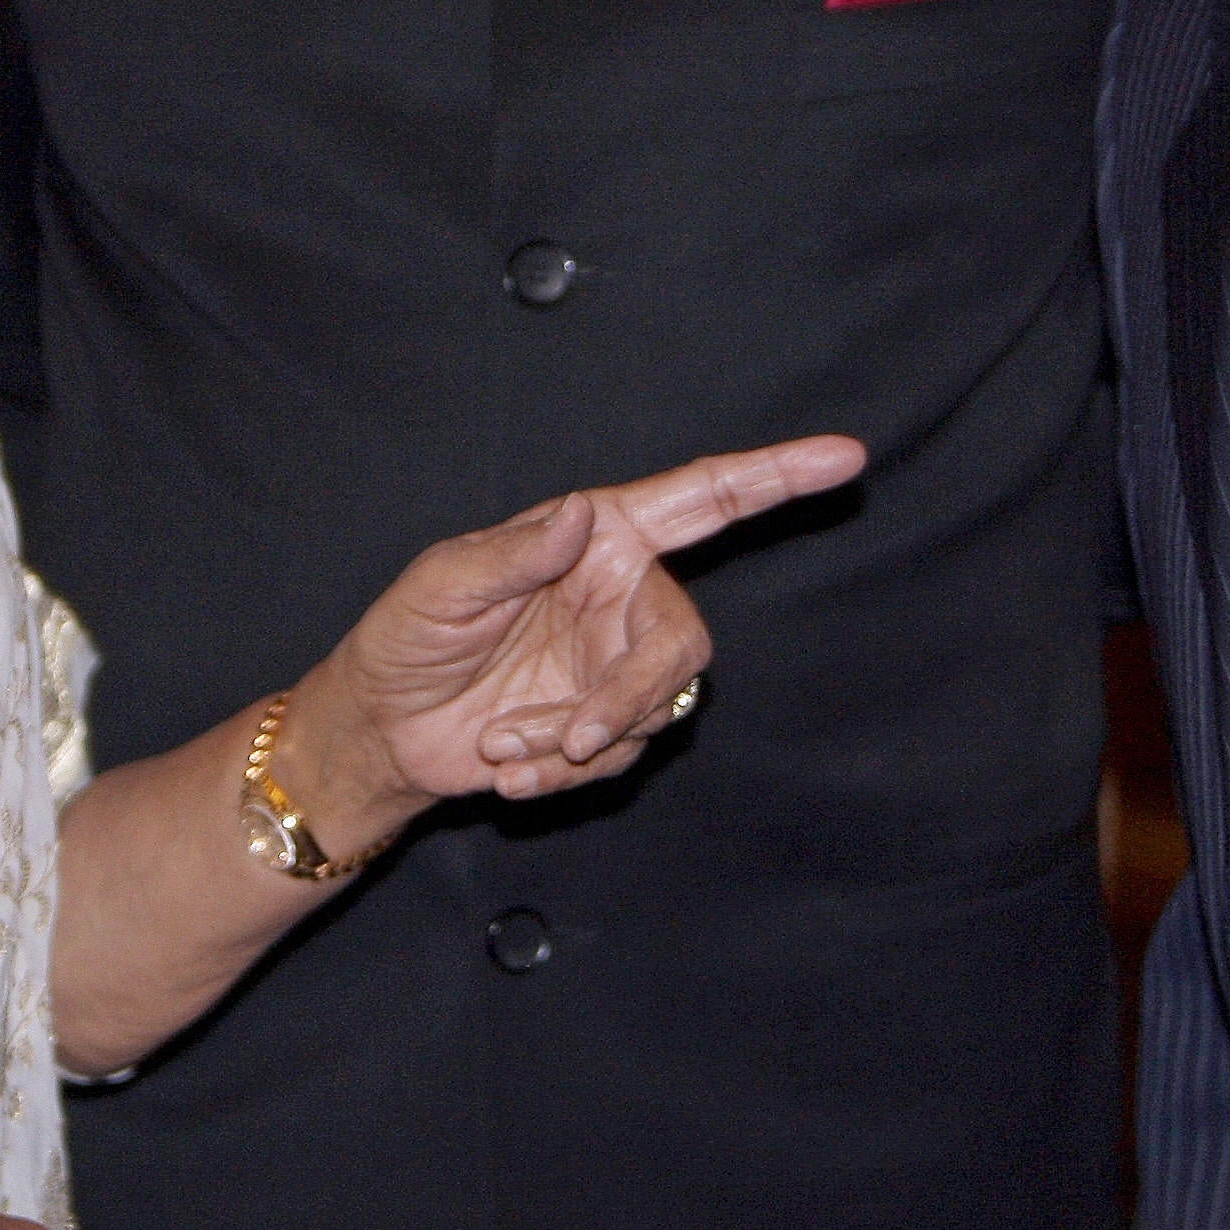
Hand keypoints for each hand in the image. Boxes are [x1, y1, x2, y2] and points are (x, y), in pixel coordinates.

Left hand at [288, 436, 865, 821]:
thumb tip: (582, 516)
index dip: (775, 477)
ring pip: (656, 707)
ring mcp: (618, 662)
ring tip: (503, 742)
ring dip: (578, 739)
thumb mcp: (443, 584)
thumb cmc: (405, 638)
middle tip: (576, 737)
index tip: (844, 457)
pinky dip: (564, 772)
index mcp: (600, 539)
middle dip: (632, 696)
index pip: (702, 500)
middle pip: (684, 641)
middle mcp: (622, 594)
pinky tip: (509, 766)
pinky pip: (624, 755)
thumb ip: (514, 551)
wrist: (385, 733)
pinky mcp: (608, 723)